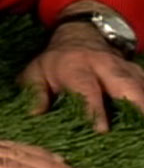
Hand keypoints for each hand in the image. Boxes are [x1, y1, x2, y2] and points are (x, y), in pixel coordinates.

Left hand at [18, 20, 143, 132]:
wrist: (80, 36)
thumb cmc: (55, 62)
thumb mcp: (36, 72)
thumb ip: (36, 93)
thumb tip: (33, 115)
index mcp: (76, 66)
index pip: (87, 89)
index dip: (94, 110)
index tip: (102, 130)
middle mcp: (105, 65)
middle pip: (125, 85)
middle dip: (136, 106)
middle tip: (138, 132)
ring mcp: (125, 68)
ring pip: (141, 87)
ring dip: (143, 106)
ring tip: (142, 130)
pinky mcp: (138, 73)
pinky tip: (143, 121)